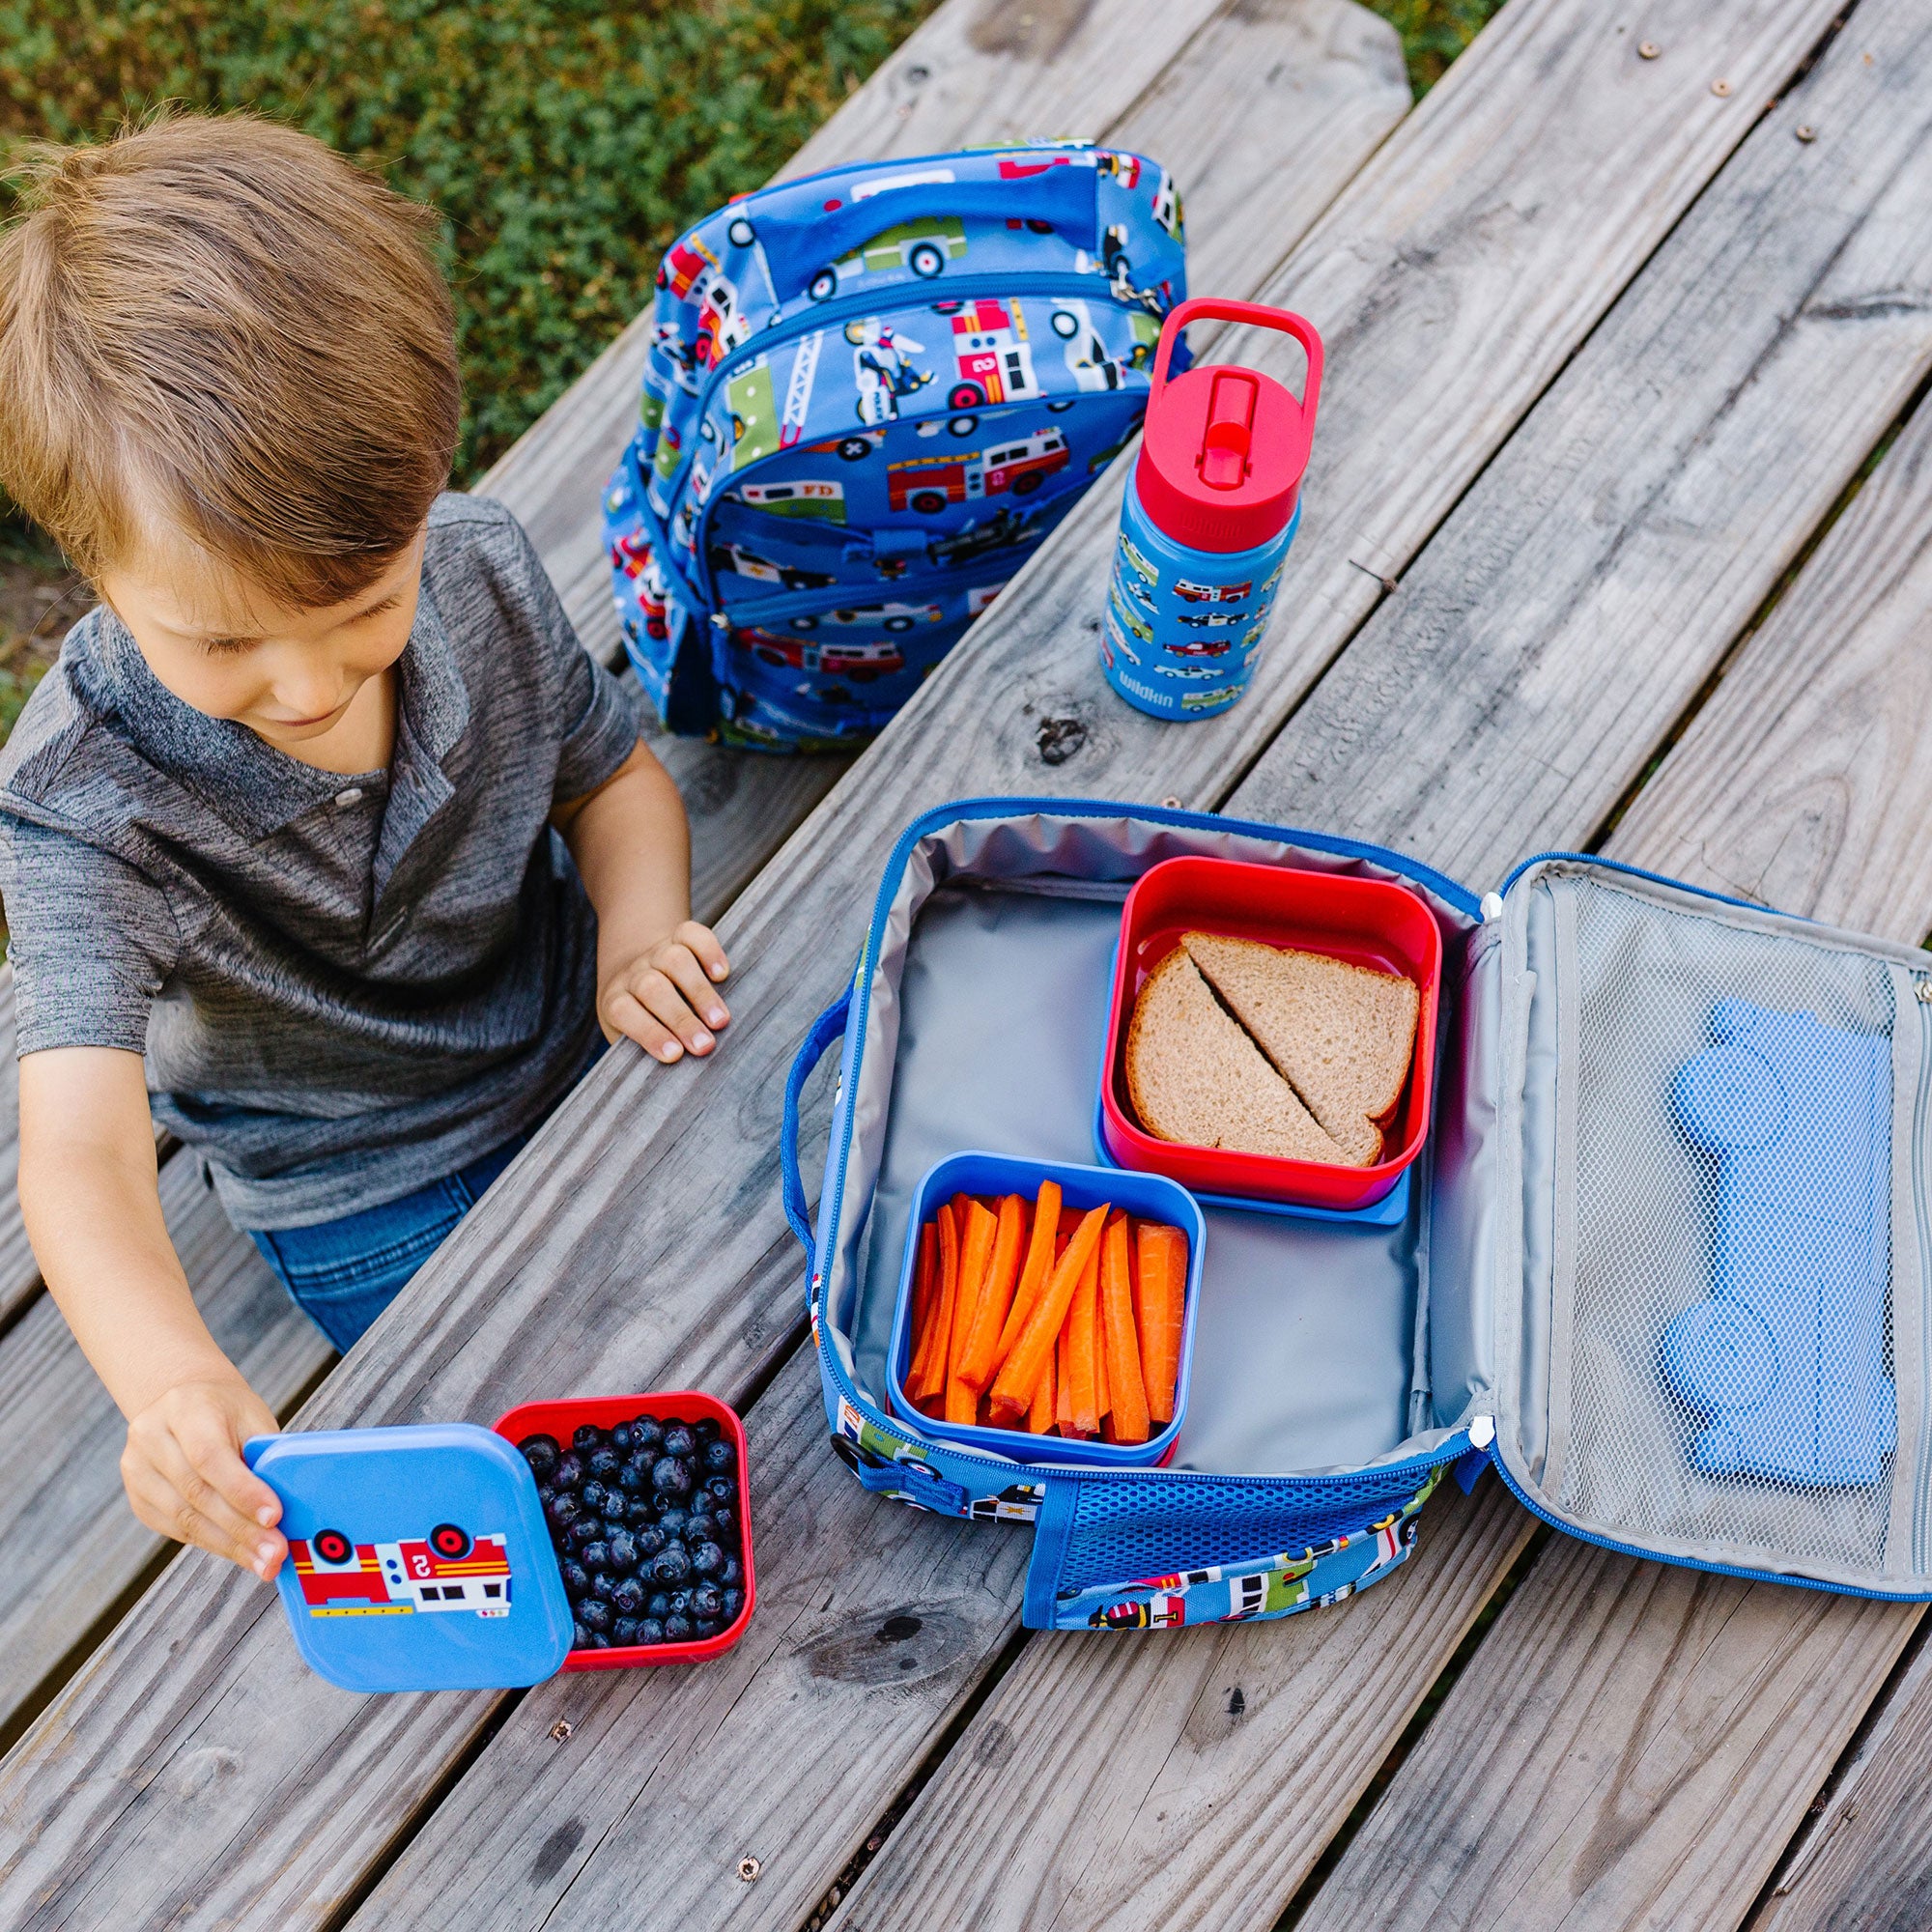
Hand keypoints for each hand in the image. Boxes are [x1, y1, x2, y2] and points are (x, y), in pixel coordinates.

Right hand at [122, 1376, 286, 1579]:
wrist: (184, 1401)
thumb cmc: (227, 1411)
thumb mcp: (251, 1417)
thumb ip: (263, 1454)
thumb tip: (283, 1508)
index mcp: (184, 1407)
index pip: (210, 1456)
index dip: (242, 1491)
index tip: (274, 1517)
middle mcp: (151, 1437)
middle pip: (196, 1493)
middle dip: (241, 1530)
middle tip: (274, 1554)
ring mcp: (137, 1469)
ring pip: (184, 1518)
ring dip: (229, 1546)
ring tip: (263, 1562)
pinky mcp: (138, 1497)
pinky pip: (176, 1529)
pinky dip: (212, 1542)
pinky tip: (239, 1552)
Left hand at [598, 919, 731, 1062]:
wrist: (630, 964)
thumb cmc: (635, 1016)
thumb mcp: (625, 1034)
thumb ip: (641, 1051)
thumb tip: (671, 1081)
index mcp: (616, 999)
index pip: (625, 1012)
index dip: (648, 1033)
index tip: (674, 1056)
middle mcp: (635, 974)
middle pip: (653, 988)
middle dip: (680, 1018)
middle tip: (705, 1046)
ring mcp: (656, 952)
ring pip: (675, 960)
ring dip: (700, 992)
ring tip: (721, 1021)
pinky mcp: (677, 936)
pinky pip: (692, 934)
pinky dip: (709, 950)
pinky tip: (722, 974)